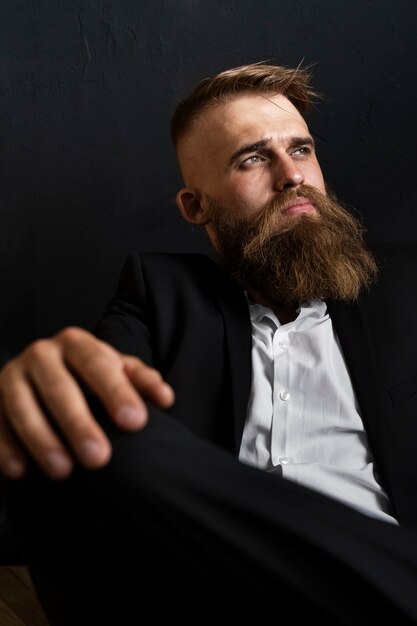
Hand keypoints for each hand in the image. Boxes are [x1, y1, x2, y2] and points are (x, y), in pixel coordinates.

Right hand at [0, 327, 173, 479]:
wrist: (42, 374)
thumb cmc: (89, 376)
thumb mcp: (116, 371)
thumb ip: (140, 381)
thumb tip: (165, 397)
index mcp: (76, 343)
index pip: (98, 364)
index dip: (117, 392)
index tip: (135, 422)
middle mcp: (42, 354)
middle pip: (60, 388)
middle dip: (79, 424)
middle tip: (99, 459)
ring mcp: (12, 376)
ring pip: (23, 407)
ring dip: (42, 440)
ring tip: (64, 471)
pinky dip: (6, 447)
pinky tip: (21, 471)